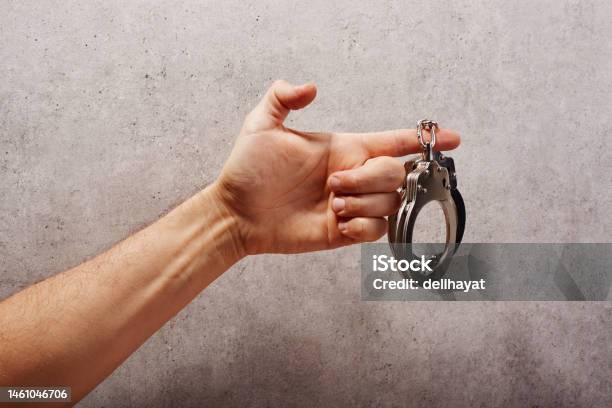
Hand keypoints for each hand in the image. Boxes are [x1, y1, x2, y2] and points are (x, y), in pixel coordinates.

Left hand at [213, 80, 459, 254]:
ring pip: (389, 203)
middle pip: (395, 173)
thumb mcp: (261, 125)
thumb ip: (282, 98)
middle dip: (368, 179)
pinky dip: (362, 227)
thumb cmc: (248, 170)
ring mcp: (351, 205)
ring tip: (329, 205)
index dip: (421, 139)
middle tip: (331, 185)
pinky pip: (376, 231)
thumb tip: (311, 87)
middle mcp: (353, 176)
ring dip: (361, 204)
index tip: (451, 137)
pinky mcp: (345, 231)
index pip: (393, 142)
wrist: (237, 213)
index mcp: (344, 149)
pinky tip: (338, 223)